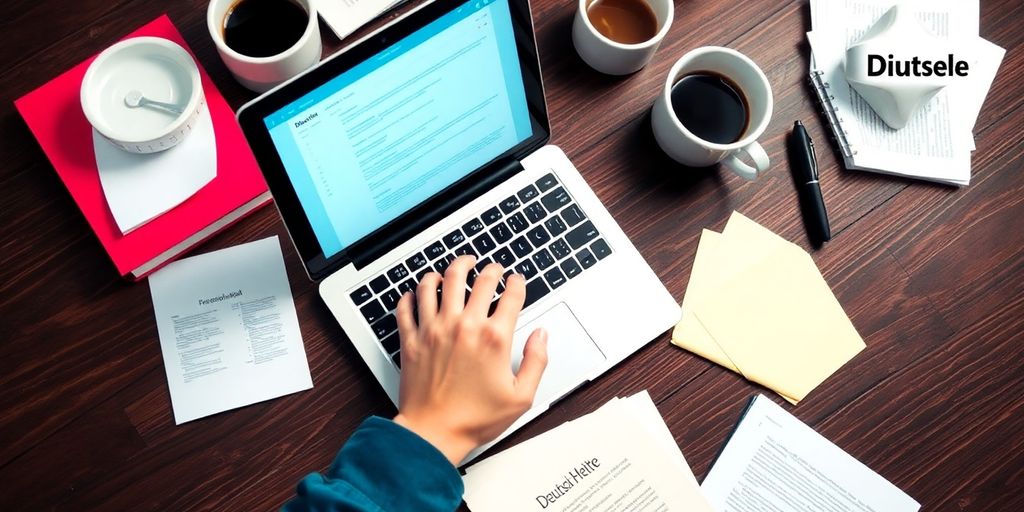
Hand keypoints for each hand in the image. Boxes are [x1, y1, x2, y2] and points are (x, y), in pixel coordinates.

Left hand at [392, 255, 547, 464]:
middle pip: (478, 280)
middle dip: (489, 268)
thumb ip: (536, 361)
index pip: (510, 295)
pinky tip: (417, 291)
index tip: (516, 280)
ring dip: (450, 269)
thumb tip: (542, 336)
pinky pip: (407, 306)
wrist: (433, 433)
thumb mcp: (520, 396)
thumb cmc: (473, 419)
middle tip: (491, 267)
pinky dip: (412, 293)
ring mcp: (434, 330)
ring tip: (457, 266)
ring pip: (438, 282)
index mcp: (493, 338)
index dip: (517, 282)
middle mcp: (463, 326)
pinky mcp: (412, 339)